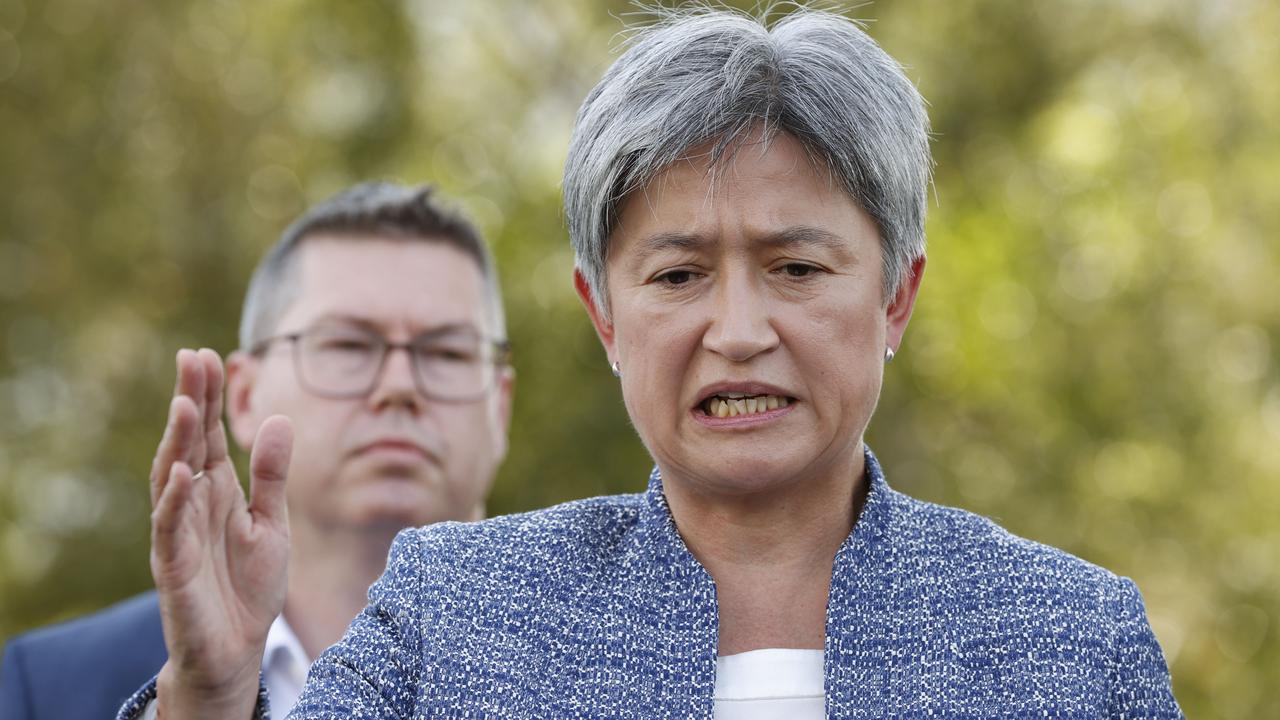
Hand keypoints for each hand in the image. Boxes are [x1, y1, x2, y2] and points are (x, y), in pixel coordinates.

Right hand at [149, 348, 292, 719]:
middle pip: (186, 444)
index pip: (208, 434)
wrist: (237, 649)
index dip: (208, 396)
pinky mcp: (172, 566)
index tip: (210, 355)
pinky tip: (183, 472)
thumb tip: (278, 418)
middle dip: (189, 401)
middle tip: (191, 358)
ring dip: (176, 440)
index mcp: (217, 490)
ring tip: (184, 402)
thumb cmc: (248, 585)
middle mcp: (192, 504)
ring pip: (171, 478)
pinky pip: (169, 528)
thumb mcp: (272, 522)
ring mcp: (178, 532)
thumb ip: (271, 475)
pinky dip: (174, 500)